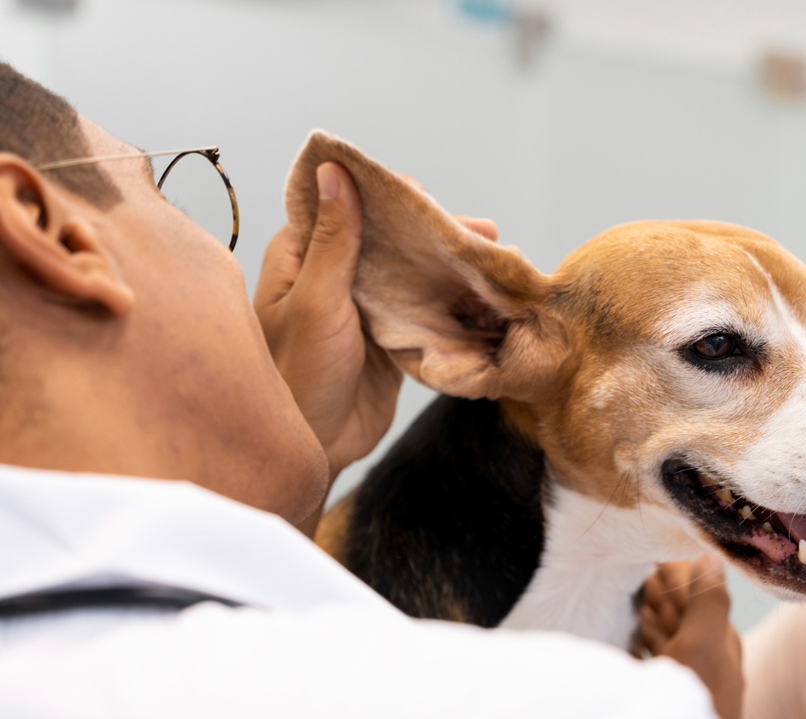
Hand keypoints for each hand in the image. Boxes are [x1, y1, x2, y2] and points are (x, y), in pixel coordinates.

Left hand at [256, 162, 498, 484]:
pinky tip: (483, 292)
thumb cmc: (297, 375)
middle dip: (433, 230)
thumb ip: (334, 239)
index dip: (390, 195)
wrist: (314, 446)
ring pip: (411, 269)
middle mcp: (333, 273)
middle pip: (389, 236)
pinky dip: (453, 298)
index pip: (349, 204)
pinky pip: (424, 307)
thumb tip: (336, 171)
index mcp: (301, 254)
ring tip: (493, 256)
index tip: (427, 199)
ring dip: (449, 263)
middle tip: (480, 233)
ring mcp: (364, 305)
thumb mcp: (317, 300)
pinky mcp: (390, 335)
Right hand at [641, 555, 744, 718]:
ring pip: (659, 629)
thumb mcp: (707, 647)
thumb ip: (709, 603)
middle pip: (675, 608)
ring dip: (646, 614)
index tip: (652, 562)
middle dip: (658, 592)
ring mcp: (677, 675)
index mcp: (720, 640)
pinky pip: (645, 655)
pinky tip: (631, 635)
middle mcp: (701, 655)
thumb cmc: (696, 707)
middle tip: (643, 581)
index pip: (697, 589)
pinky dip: (636, 640)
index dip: (673, 573)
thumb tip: (713, 555)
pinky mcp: (655, 691)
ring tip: (636, 601)